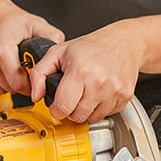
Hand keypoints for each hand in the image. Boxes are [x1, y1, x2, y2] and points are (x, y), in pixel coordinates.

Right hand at [0, 0, 64, 94]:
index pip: (18, 84)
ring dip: (10, 82)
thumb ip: (52, 37)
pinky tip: (4, 66)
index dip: (31, 85)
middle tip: (27, 72)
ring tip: (15, 67)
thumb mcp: (35, 23)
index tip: (36, 80)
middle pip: (10, 87)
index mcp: (1, 50)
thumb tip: (62, 53)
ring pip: (0, 87)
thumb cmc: (7, 17)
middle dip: (22, 84)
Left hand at [29, 24, 143, 122]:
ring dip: (86, 110)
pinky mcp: (125, 96)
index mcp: (80, 71)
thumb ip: (39, 73)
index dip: (56, 110)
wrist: (124, 42)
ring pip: (92, 118)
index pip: (63, 108)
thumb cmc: (92, 46)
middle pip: (77, 116)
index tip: (57, 105)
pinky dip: (101, 108)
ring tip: (87, 93)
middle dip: (71, 110)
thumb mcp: (58, 52)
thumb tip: (35, 95)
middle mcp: (99, 82)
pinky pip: (108, 114)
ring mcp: (114, 91)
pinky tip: (100, 93)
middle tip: (72, 97)